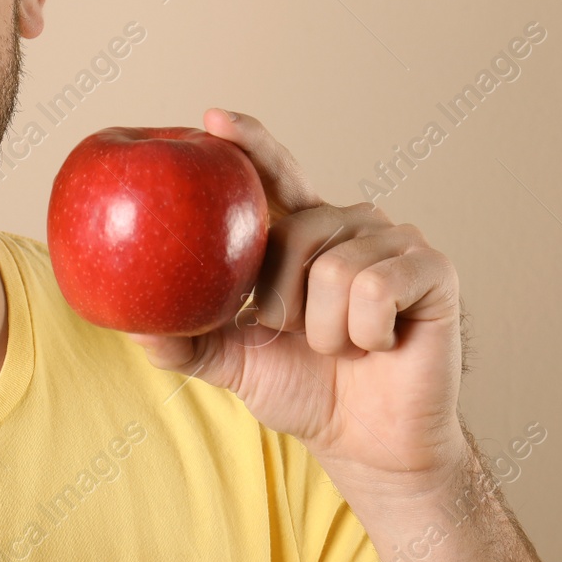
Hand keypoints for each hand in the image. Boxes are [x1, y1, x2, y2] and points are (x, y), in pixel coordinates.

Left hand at [125, 108, 468, 493]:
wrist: (369, 442)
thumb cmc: (304, 390)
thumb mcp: (232, 361)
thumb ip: (184, 339)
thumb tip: (129, 321)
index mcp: (302, 232)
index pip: (273, 174)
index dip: (248, 142)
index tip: (211, 118)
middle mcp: (349, 222)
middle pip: (294, 234)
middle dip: (284, 303)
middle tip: (300, 335)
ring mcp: (395, 240)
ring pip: (334, 269)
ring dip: (327, 330)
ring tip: (344, 345)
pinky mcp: (433, 268)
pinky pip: (375, 288)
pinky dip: (365, 332)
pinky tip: (380, 345)